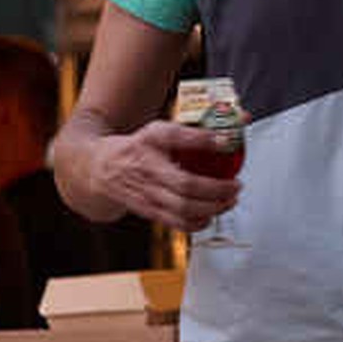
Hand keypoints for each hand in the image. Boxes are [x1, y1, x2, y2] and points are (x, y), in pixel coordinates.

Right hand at [85, 120, 243, 233]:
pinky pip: (176, 223)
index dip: (204, 140)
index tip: (227, 141)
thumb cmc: (137, 148)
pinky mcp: (147, 211)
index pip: (176, 137)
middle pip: (186, 184)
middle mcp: (147, 168)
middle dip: (217, 188)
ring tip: (230, 200)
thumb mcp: (160, 131)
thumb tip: (243, 118)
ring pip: (183, 208)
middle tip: (236, 185)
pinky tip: (211, 214)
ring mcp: (146, 193)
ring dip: (213, 207)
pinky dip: (198, 223)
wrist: (99, 169)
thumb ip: (199, 129)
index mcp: (149, 142)